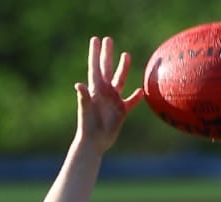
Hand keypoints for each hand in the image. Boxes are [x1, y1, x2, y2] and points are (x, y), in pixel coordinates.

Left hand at [74, 35, 141, 151]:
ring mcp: (113, 101)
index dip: (95, 53)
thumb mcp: (86, 112)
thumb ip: (84, 98)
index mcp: (95, 90)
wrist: (93, 143)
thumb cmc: (88, 128)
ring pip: (120, 80)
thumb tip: (78, 85)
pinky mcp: (120, 111)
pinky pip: (130, 101)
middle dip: (107, 54)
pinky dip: (136, 96)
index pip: (95, 67)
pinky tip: (141, 90)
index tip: (96, 39)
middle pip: (106, 68)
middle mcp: (104, 92)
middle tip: (108, 39)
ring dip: (122, 68)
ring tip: (126, 55)